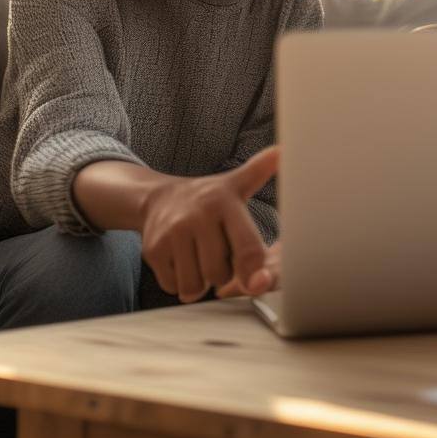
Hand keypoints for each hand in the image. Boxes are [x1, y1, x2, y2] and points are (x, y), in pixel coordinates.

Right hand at [138, 146, 278, 302]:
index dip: (254, 271)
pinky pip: (172, 286)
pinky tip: (183, 263)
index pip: (246, 247)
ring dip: (201, 283)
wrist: (159, 198)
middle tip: (220, 257)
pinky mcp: (153, 250)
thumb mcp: (236, 182)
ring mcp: (173, 233)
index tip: (257, 283)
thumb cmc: (209, 197)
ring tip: (202, 261)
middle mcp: (198, 216)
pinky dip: (179, 284)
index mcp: (225, 202)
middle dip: (223, 274)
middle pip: (219, 273)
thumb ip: (261, 171)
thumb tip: (283, 150)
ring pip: (194, 284)